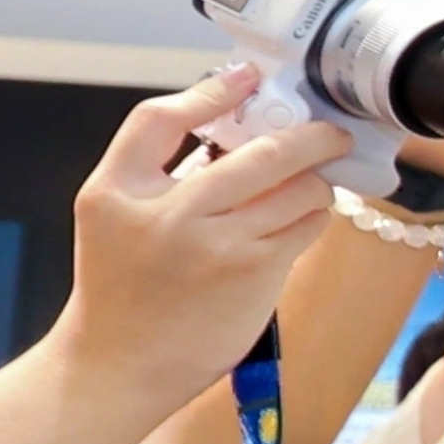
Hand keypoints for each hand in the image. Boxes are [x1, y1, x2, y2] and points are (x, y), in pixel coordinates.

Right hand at [47, 76, 348, 403]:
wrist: (119, 365)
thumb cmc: (123, 288)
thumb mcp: (113, 216)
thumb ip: (161, 170)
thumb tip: (234, 126)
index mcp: (116, 191)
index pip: (159, 118)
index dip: (210, 92)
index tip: (248, 77)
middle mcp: (166, 214)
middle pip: (259, 151)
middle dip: (309, 136)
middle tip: (330, 132)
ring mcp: (214, 244)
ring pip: (297, 189)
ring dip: (315, 182)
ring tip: (311, 185)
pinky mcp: (253, 272)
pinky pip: (305, 226)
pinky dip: (313, 216)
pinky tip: (303, 219)